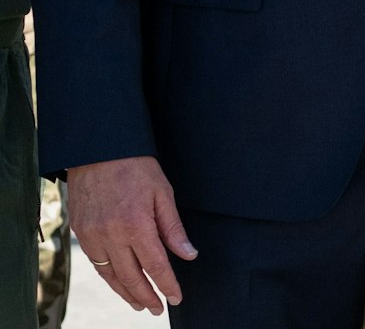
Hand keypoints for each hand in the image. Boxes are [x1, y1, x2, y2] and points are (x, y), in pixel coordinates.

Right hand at [68, 155, 195, 311]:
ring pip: (111, 275)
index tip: (176, 298)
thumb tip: (189, 255)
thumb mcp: (163, 193)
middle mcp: (112, 235)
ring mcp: (93, 236)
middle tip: (159, 309)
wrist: (98, 150)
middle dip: (147, 296)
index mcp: (136, 225)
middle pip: (132, 277)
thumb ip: (173, 228)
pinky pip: (96, 263)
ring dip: (126, 293)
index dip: (167, 285)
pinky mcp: (81, 232)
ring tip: (141, 304)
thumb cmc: (137, 168)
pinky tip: (120, 284)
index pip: (156, 265)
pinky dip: (110, 278)